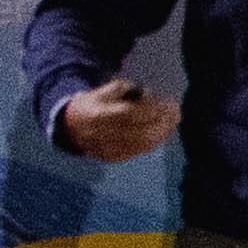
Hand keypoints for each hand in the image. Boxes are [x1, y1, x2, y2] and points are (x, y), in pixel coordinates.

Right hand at [58, 79, 177, 163]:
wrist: (70, 125)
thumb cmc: (95, 103)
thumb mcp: (108, 89)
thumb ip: (130, 90)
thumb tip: (151, 96)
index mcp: (99, 115)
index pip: (133, 114)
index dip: (154, 109)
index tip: (169, 103)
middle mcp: (103, 135)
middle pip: (142, 133)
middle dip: (164, 123)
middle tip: (176, 112)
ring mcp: (106, 149)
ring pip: (143, 145)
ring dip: (162, 133)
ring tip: (173, 121)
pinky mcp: (111, 158)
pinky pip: (138, 151)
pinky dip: (153, 141)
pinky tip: (162, 132)